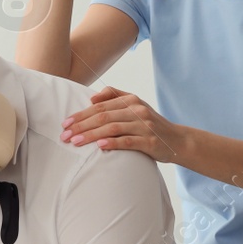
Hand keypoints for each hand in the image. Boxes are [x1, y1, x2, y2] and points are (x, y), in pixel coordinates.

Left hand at [61, 85, 185, 162]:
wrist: (178, 140)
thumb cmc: (150, 124)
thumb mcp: (136, 106)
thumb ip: (115, 97)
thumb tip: (92, 98)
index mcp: (131, 100)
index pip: (100, 106)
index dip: (81, 114)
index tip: (65, 123)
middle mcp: (137, 110)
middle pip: (103, 116)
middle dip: (81, 126)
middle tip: (65, 135)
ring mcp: (144, 126)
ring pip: (112, 128)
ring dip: (91, 135)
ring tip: (76, 142)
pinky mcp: (150, 141)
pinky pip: (128, 141)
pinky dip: (112, 143)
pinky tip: (100, 146)